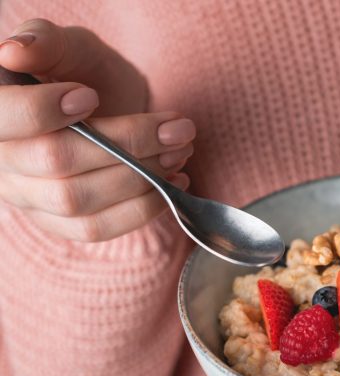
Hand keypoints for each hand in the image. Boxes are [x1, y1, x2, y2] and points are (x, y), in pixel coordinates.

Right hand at [0, 19, 194, 240]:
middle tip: (176, 128)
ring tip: (180, 151)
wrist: (102, 108)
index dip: (42, 111)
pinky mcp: (59, 223)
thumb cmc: (80, 71)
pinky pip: (96, 229)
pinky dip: (142, 209)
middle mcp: (2, 163)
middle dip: (125, 144)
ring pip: (77, 200)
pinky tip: (172, 184)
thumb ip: (45, 41)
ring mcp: (28, 197)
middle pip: (53, 162)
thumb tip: (16, 50)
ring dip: (140, 177)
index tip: (91, 96)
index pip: (2, 119)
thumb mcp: (68, 46)